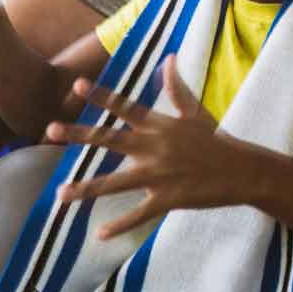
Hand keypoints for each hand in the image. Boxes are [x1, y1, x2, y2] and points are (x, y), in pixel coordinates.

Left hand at [43, 57, 244, 237]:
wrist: (243, 170)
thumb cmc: (216, 140)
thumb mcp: (195, 111)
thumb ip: (175, 87)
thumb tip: (168, 57)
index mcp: (159, 125)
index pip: (124, 107)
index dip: (100, 96)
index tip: (76, 85)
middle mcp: (154, 147)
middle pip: (109, 139)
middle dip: (78, 135)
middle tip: (49, 130)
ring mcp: (159, 175)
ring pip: (115, 183)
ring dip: (86, 189)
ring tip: (60, 195)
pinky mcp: (168, 199)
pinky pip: (139, 214)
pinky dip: (119, 225)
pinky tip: (98, 234)